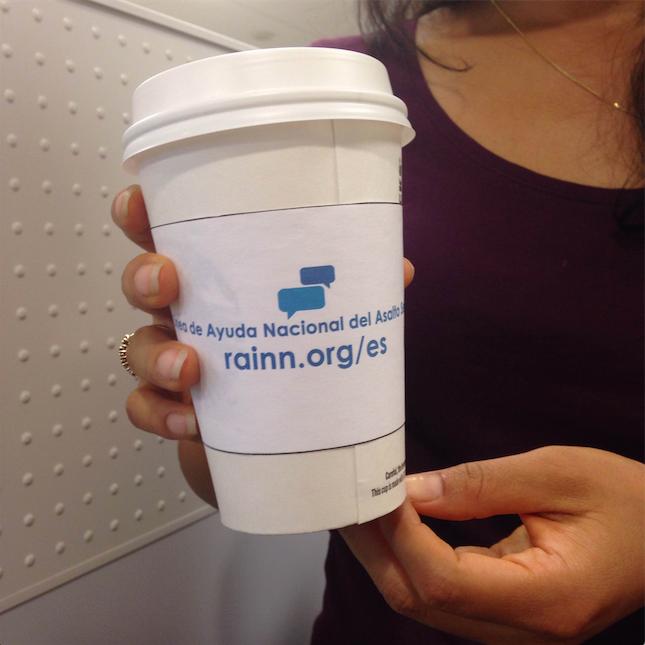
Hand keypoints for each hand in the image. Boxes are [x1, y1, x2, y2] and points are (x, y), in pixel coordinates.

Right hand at [112, 185, 415, 504]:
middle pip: (144, 284)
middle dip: (144, 276)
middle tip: (168, 282)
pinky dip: (161, 413)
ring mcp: (179, 363)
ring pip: (138, 348)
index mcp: (222, 281)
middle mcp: (191, 316)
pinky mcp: (177, 410)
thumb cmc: (300, 361)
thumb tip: (400, 268)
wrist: (289, 439)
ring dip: (156, 354)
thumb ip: (358, 292)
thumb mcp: (331, 321)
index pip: (170, 236)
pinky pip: (146, 407)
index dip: (143, 216)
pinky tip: (191, 421)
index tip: (141, 205)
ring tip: (190, 369)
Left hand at [340, 446, 643, 643]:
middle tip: (343, 497)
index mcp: (548, 600)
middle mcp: (524, 631)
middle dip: (374, 546)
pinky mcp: (501, 613)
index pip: (444, 581)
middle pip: (420, 600)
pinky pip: (437, 593)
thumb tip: (412, 492)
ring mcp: (511, 629)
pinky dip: (406, 556)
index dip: (401, 534)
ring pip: (421, 602)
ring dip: (382, 552)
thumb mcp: (558, 473)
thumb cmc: (624, 500)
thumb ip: (481, 484)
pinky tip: (389, 524)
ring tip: (356, 506)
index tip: (375, 489)